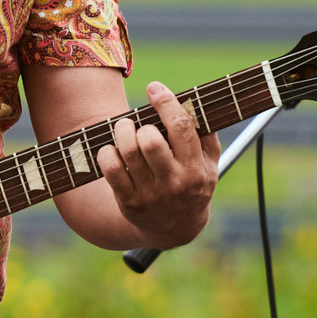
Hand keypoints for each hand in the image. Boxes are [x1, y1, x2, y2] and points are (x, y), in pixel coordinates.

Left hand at [98, 81, 219, 248]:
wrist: (175, 229)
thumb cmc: (192, 186)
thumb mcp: (210, 165)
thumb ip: (206, 136)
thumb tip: (195, 103)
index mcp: (196, 170)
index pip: (181, 127)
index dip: (166, 102)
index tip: (155, 88)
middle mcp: (174, 183)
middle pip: (150, 140)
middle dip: (141, 124)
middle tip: (138, 123)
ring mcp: (150, 194)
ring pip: (128, 152)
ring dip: (122, 132)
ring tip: (123, 129)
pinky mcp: (129, 202)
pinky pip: (110, 169)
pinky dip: (106, 152)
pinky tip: (112, 150)